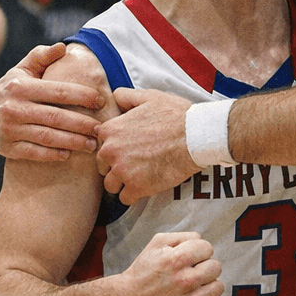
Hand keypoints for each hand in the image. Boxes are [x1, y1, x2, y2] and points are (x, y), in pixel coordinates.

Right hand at [0, 43, 104, 160]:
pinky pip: (34, 153)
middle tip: (101, 129)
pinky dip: (52, 154)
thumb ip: (42, 56)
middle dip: (82, 124)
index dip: (82, 96)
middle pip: (56, 117)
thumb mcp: (23, 69)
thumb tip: (62, 47)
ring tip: (91, 144)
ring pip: (47, 137)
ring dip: (72, 142)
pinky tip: (68, 154)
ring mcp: (9, 129)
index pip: (58, 92)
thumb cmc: (12, 88)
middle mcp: (13, 108)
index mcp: (20, 87)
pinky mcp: (7, 148)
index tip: (100, 101)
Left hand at [96, 88, 198, 204]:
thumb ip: (126, 97)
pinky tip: (145, 187)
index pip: (100, 143)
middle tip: (132, 165)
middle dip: (114, 167)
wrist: (195, 136)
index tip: (125, 149)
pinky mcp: (136, 187)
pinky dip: (134, 195)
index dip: (113, 147)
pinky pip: (125, 198)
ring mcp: (122, 171)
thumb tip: (114, 98)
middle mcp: (111, 151)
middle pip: (102, 166)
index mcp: (111, 130)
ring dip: (122, 183)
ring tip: (138, 178)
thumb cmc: (175, 114)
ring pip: (110, 185)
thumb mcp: (148, 96)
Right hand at [110, 232, 221, 295]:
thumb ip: (181, 237)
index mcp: (176, 260)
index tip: (189, 258)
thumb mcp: (155, 244)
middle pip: (215, 266)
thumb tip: (201, 240)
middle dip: (203, 267)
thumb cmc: (141, 273)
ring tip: (191, 288)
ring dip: (206, 286)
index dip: (198, 251)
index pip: (207, 248)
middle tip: (189, 273)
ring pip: (218, 287)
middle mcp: (185, 280)